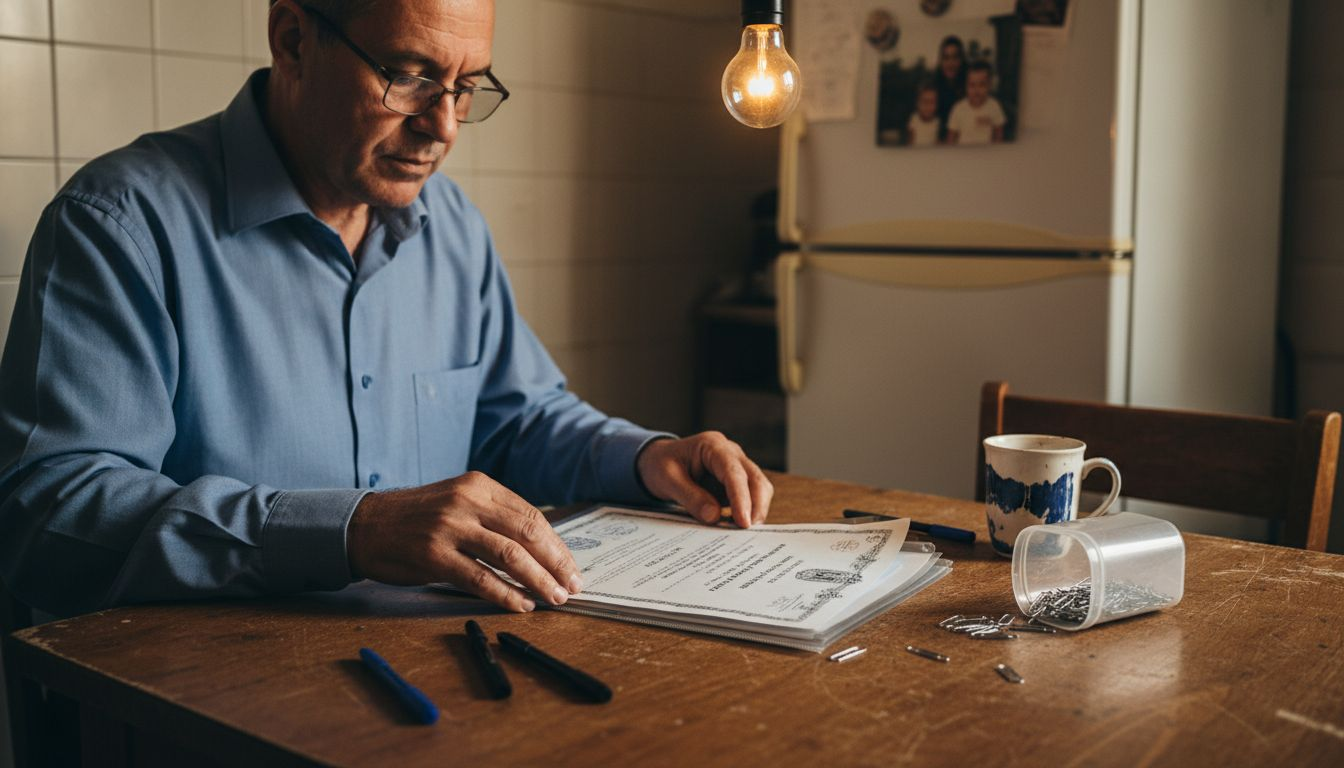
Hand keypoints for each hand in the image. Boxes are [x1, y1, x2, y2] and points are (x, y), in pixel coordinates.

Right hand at [346, 471, 582, 612]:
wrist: (365, 525)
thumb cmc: (417, 519)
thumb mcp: (458, 502)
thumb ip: (494, 518)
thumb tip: (541, 550)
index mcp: (479, 485)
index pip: (532, 516)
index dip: (557, 545)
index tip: (571, 567)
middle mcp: (467, 501)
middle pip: (528, 534)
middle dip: (555, 564)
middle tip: (571, 587)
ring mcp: (450, 528)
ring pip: (510, 556)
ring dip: (538, 581)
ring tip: (553, 599)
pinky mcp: (434, 556)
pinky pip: (480, 579)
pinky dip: (506, 595)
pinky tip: (521, 606)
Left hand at [636, 432, 772, 528]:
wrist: (658, 461)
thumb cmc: (661, 465)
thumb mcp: (667, 480)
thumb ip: (690, 497)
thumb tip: (714, 517)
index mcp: (712, 445)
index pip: (734, 472)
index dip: (741, 498)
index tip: (743, 522)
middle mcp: (731, 453)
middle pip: (755, 479)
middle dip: (756, 506)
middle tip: (748, 532)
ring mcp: (737, 466)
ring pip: (759, 488)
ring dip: (755, 510)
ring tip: (742, 533)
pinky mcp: (737, 482)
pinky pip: (751, 497)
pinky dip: (748, 512)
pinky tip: (737, 527)